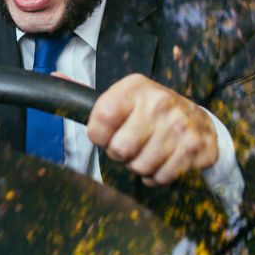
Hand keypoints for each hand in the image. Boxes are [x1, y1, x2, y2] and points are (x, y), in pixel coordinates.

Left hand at [87, 73, 217, 185]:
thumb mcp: (124, 97)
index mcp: (136, 87)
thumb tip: (55, 77)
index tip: (105, 135)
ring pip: (139, 166)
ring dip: (139, 166)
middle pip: (120, 148)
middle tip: (131, 145)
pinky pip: (160, 177)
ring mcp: (179, 125)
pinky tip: (163, 160)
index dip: (98, 134)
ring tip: (148, 151)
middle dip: (120, 154)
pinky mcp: (193, 148)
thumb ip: (90, 97)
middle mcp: (159, 103)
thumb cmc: (151, 112)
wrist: (198, 121)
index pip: (102, 117)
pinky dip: (157, 176)